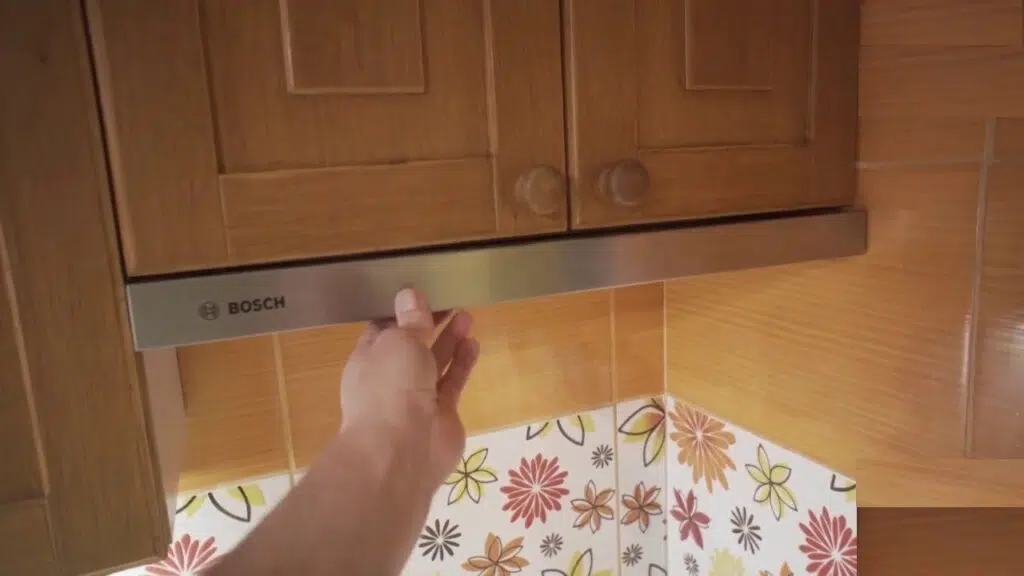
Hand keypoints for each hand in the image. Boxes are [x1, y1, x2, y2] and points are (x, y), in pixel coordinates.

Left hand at [339, 287, 479, 487]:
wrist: (401, 451)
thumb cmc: (390, 388)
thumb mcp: (399, 342)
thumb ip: (410, 320)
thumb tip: (409, 294)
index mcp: (369, 359)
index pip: (384, 329)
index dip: (403, 311)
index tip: (423, 292)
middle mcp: (390, 378)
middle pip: (412, 345)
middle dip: (430, 323)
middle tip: (451, 300)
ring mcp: (416, 398)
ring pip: (434, 363)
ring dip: (449, 341)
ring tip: (467, 316)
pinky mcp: (441, 415)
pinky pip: (452, 383)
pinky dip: (462, 364)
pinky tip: (473, 344)